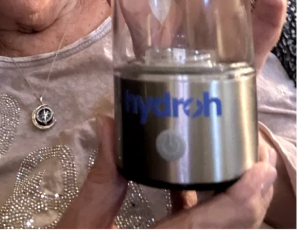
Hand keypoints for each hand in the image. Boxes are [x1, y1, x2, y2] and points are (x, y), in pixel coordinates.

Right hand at [57, 116, 276, 229]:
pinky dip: (205, 207)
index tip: (261, 166)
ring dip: (233, 197)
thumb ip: (102, 177)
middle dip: (251, 193)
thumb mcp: (83, 224)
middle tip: (256, 155)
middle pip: (231, 228)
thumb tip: (109, 124)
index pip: (215, 225)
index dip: (245, 197)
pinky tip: (191, 184)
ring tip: (236, 163)